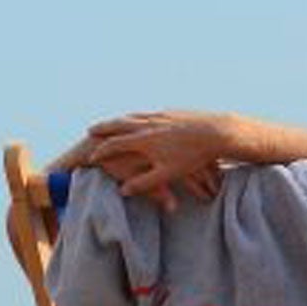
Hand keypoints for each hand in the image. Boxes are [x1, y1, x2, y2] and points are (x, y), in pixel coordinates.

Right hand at [80, 111, 231, 210]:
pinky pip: (150, 113)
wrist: (217, 132)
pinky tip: (143, 116)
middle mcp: (149, 124)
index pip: (114, 143)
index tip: (89, 154)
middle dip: (104, 127)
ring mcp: (161, 116)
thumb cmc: (192, 156)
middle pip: (119, 124)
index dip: (100, 150)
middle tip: (91, 128)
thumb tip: (125, 192)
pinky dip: (139, 115)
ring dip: (121, 119)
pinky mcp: (173, 113)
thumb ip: (145, 184)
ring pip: (134, 116)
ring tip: (113, 121)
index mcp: (144, 139)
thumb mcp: (167, 174)